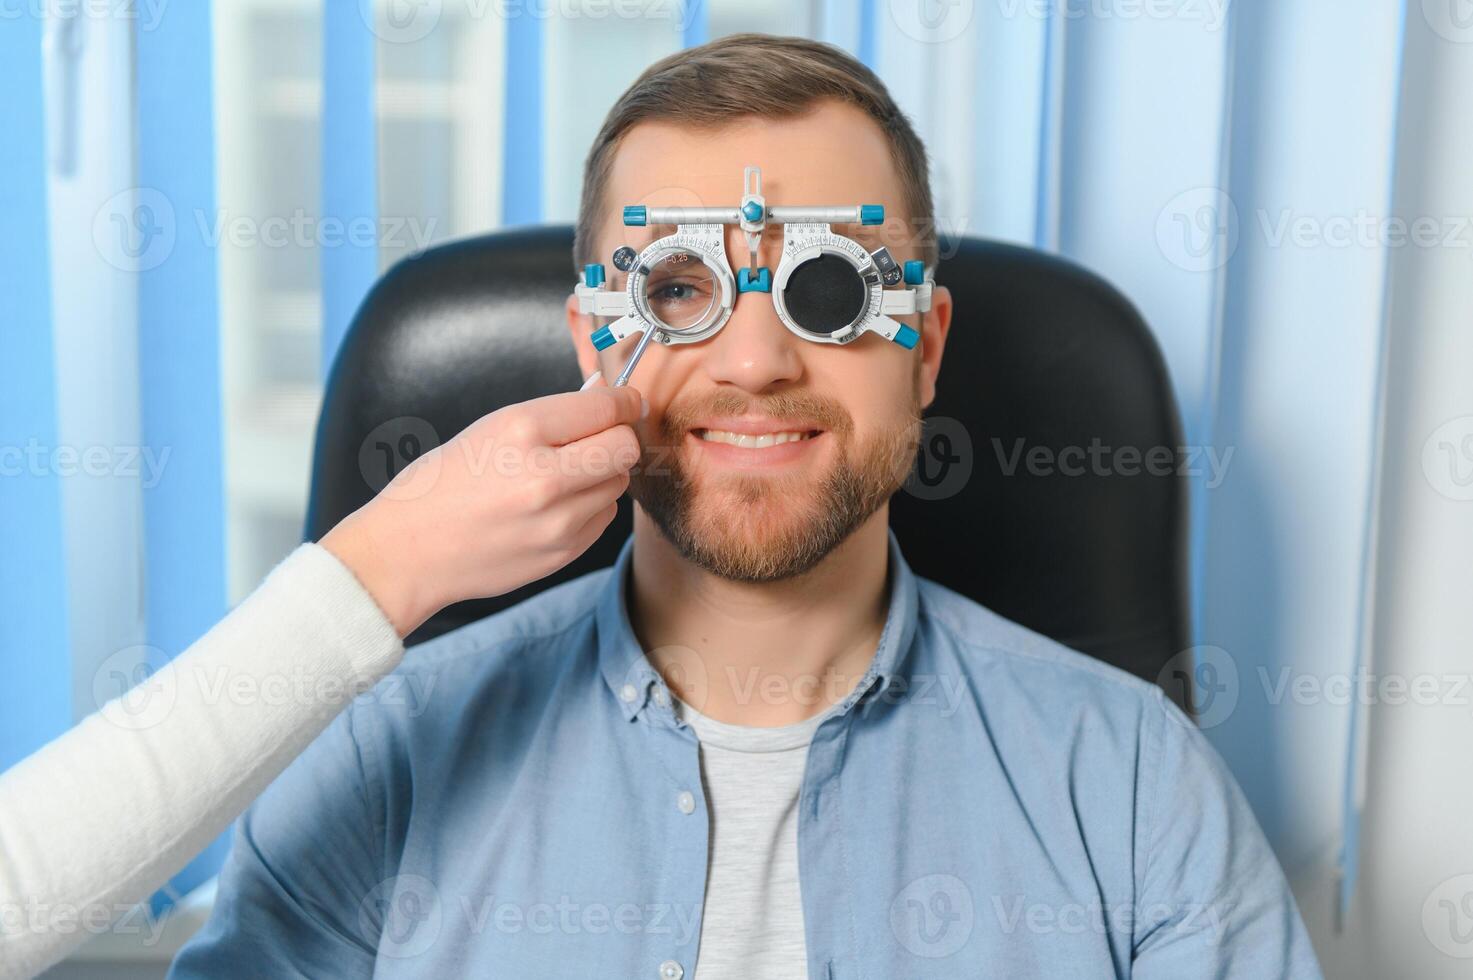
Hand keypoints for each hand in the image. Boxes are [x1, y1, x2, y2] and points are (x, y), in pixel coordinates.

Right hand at [322, 383, 643, 635]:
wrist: (409, 552)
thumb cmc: (441, 485)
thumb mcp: (488, 429)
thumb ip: (552, 417)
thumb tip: (606, 397)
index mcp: (522, 431)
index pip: (605, 407)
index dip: (624, 401)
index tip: (627, 401)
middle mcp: (545, 476)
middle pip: (625, 447)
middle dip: (619, 437)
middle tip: (602, 437)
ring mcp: (558, 520)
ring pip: (618, 483)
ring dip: (602, 475)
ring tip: (563, 477)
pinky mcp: (563, 552)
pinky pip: (602, 517)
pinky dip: (590, 506)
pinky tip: (554, 507)